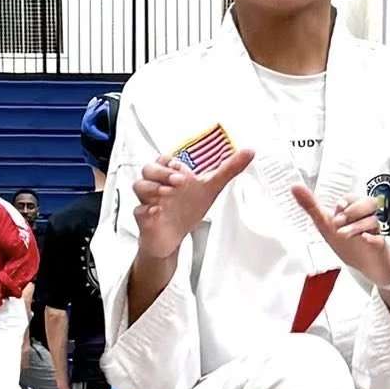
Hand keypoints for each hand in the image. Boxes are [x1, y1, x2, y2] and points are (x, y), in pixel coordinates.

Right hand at [133, 148, 253, 261]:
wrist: (175, 236)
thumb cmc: (188, 208)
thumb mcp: (212, 187)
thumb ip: (229, 169)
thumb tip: (249, 152)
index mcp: (171, 174)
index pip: (165, 159)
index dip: (172, 162)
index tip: (184, 170)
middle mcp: (158, 184)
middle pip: (149, 168)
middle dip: (162, 172)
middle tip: (179, 181)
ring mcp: (148, 199)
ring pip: (140, 185)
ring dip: (154, 189)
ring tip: (168, 195)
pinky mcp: (143, 216)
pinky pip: (139, 210)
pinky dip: (148, 210)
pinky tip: (158, 211)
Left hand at [292, 186, 389, 291]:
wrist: (367, 265)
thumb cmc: (348, 243)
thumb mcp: (326, 226)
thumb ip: (311, 207)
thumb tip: (295, 187)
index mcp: (353, 212)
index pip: (353, 198)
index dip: (346, 201)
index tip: (338, 207)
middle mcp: (366, 219)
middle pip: (369, 203)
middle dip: (352, 211)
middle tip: (338, 222)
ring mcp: (374, 232)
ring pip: (373, 220)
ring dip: (357, 225)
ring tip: (344, 234)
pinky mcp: (379, 246)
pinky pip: (380, 240)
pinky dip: (372, 238)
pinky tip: (364, 238)